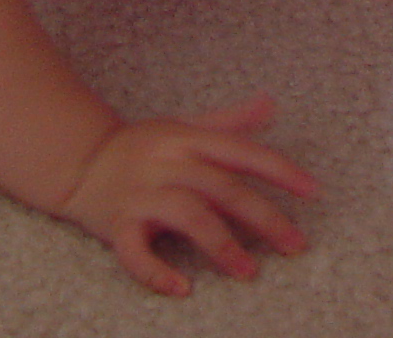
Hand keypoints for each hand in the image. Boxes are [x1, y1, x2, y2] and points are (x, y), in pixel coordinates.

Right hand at [57, 96, 319, 295]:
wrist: (79, 160)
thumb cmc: (142, 146)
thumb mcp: (184, 126)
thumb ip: (229, 122)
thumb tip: (270, 104)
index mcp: (187, 139)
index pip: (242, 152)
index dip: (280, 170)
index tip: (313, 192)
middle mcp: (168, 163)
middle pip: (221, 187)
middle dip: (262, 217)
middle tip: (295, 245)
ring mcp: (142, 193)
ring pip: (187, 216)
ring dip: (221, 245)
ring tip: (249, 272)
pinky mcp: (117, 224)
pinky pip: (135, 251)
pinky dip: (156, 272)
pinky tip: (182, 288)